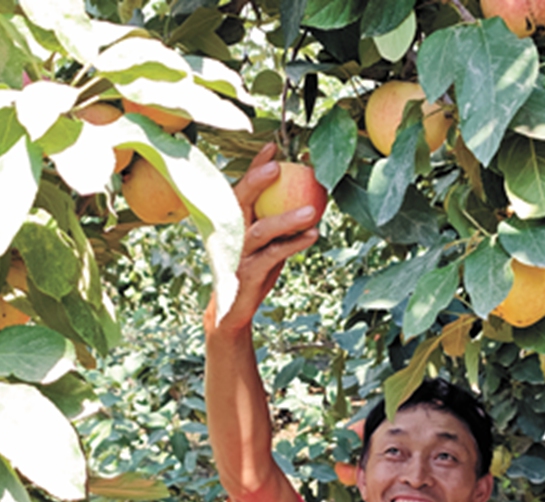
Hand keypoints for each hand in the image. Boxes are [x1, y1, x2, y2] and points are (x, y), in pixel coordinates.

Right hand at [208, 143, 320, 332]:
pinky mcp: (246, 273)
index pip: (242, 187)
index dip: (255, 166)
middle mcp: (231, 232)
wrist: (233, 309)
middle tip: (280, 167)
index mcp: (233, 219)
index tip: (272, 147)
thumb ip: (280, 219)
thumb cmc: (254, 268)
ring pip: (260, 230)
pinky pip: (272, 255)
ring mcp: (237, 253)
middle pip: (240, 201)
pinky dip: (293, 244)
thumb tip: (311, 192)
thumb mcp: (267, 241)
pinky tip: (313, 235)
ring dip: (286, 218)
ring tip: (313, 210)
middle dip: (257, 181)